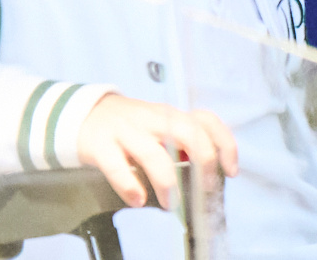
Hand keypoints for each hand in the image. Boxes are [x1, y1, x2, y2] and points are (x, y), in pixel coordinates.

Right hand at [76, 93, 240, 209]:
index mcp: (170, 116)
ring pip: (152, 152)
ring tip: (171, 203)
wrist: (86, 114)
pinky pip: (116, 166)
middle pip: (187, 132)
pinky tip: (137, 199)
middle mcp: (152, 119)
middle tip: (205, 189)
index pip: (206, 121)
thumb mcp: (160, 128)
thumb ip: (182, 144)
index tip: (231, 169)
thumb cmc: (130, 127)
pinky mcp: (101, 144)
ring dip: (166, 181)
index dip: (224, 143)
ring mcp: (126, 130)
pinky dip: (129, 185)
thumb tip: (208, 174)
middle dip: (203, 160)